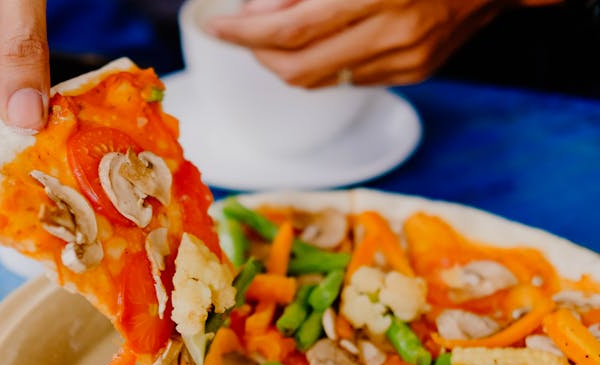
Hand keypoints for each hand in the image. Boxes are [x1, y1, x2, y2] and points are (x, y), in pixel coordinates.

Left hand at [207, 0, 555, 87]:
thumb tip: (259, 12)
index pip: (291, 31)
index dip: (245, 35)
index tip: (217, 28)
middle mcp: (394, 32)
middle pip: (299, 68)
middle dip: (258, 55)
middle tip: (241, 34)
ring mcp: (408, 59)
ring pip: (320, 81)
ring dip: (286, 62)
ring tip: (275, 37)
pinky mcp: (417, 72)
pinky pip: (350, 79)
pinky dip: (325, 63)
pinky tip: (323, 41)